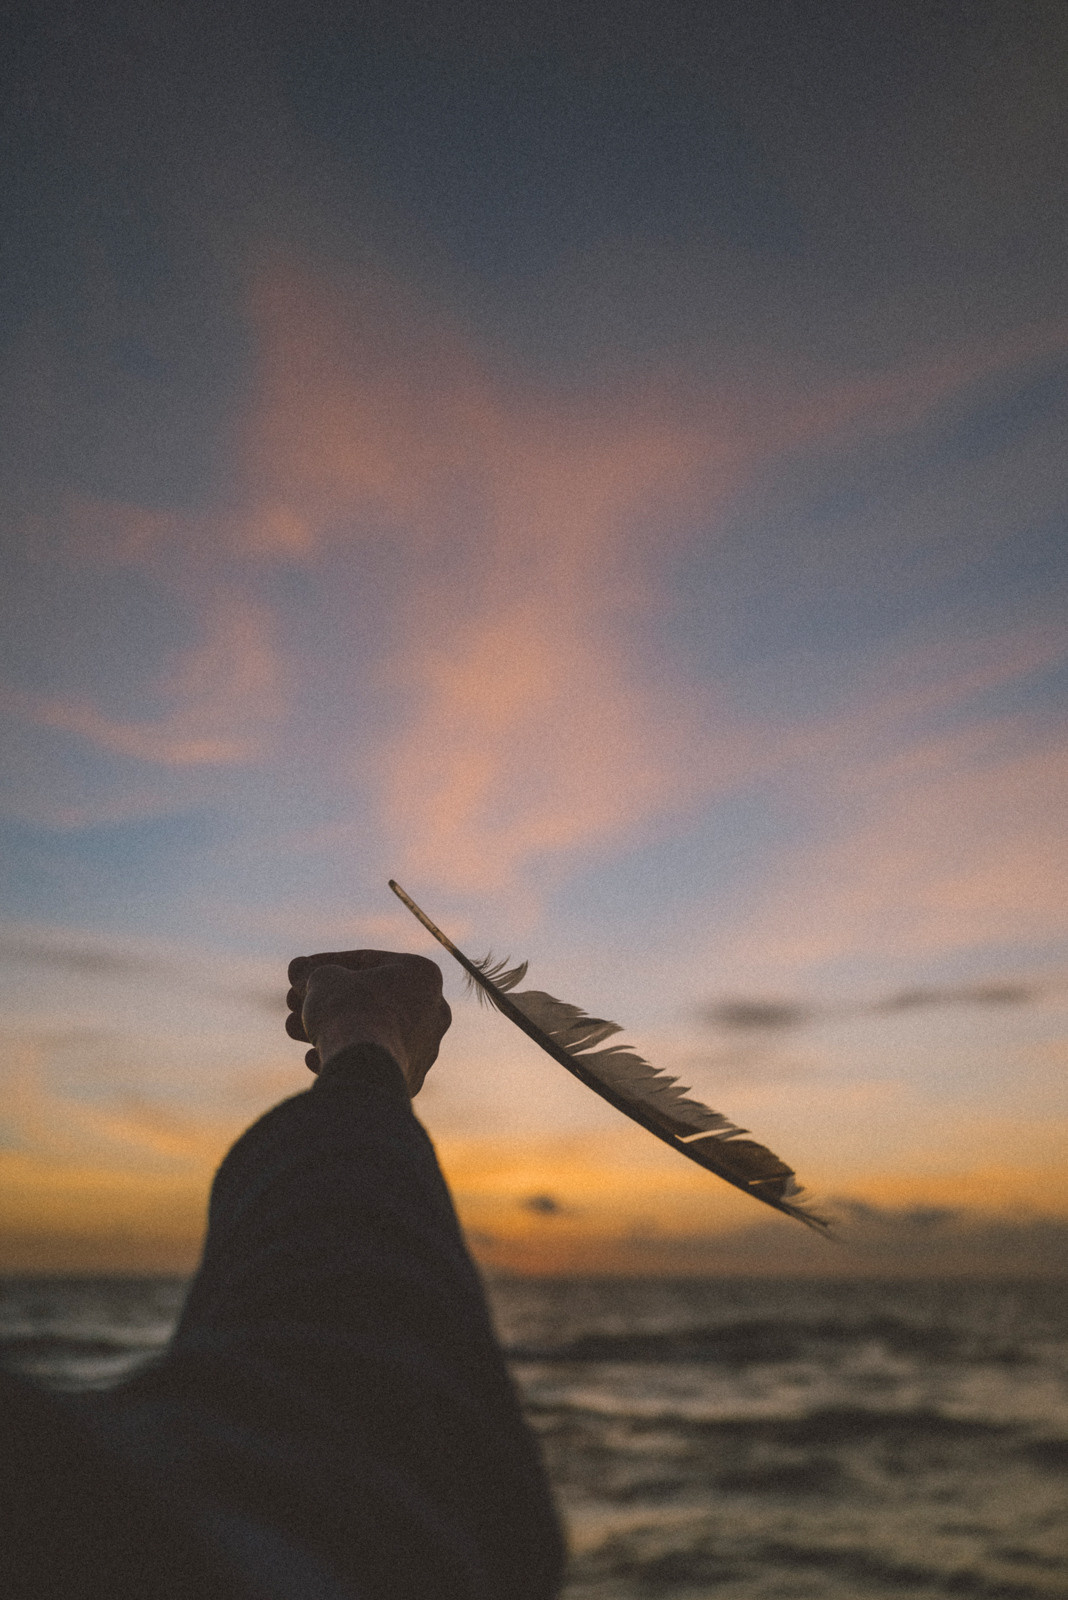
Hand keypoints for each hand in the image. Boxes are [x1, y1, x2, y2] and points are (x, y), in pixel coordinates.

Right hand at [285, 950, 450, 1095]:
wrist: (364, 1068)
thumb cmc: (349, 1013)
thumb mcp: (322, 981)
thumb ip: (313, 973)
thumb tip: (298, 969)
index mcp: (423, 975)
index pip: (367, 962)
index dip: (325, 964)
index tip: (299, 972)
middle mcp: (433, 1010)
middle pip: (369, 998)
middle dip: (326, 1000)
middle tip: (293, 1003)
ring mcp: (426, 1047)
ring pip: (370, 1029)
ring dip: (330, 1027)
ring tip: (294, 1030)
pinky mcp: (411, 1077)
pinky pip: (374, 1059)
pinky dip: (346, 1055)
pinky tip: (315, 1059)